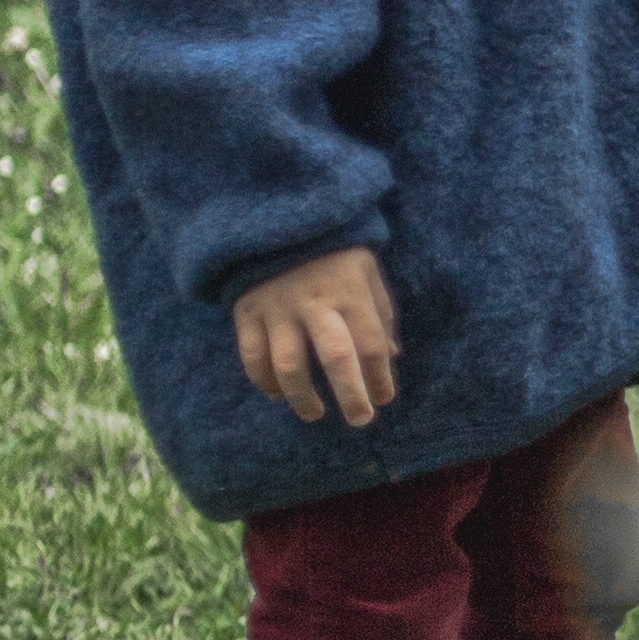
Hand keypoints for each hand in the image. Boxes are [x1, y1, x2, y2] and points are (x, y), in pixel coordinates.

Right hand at [233, 245, 399, 427]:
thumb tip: (391, 357)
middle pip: (336, 357)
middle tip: (360, 420)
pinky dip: (263, 380)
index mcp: (350, 292)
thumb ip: (380, 313)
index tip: (384, 398)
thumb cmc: (333, 253)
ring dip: (302, 397)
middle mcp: (314, 302)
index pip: (370, 344)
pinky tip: (276, 393)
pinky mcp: (247, 311)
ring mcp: (277, 308)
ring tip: (314, 413)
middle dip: (350, 395)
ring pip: (288, 364)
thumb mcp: (367, 273)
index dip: (379, 377)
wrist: (277, 219)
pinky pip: (252, 355)